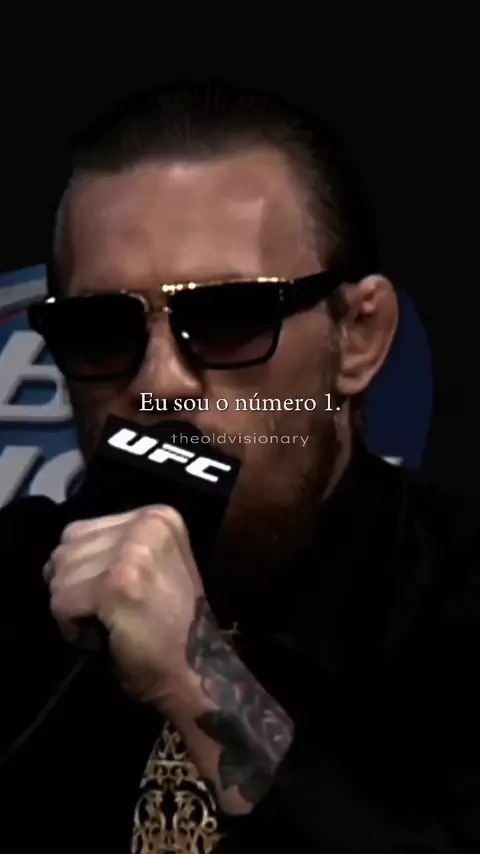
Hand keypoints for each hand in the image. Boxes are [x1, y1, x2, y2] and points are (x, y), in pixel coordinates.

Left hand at [44, 505, 203, 704]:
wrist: (196, 670)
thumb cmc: (169, 626)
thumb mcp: (151, 565)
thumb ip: (112, 547)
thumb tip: (58, 558)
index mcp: (157, 516)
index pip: (78, 531)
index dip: (82, 569)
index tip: (110, 596)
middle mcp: (147, 524)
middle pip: (66, 549)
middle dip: (73, 586)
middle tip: (105, 613)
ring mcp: (133, 552)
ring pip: (60, 576)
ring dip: (72, 608)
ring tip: (106, 623)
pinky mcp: (118, 583)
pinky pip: (61, 601)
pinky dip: (71, 627)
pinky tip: (100, 636)